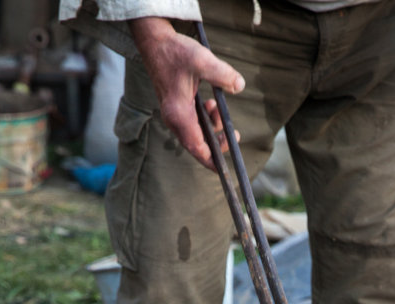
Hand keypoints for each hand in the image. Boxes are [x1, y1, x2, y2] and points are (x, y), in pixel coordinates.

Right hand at [129, 17, 244, 168]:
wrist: (155, 43)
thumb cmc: (175, 52)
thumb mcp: (202, 60)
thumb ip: (222, 74)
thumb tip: (239, 85)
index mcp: (179, 114)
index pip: (196, 147)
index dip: (211, 160)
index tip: (224, 169)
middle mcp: (174, 119)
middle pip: (197, 144)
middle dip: (216, 143)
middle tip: (234, 135)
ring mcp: (173, 115)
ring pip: (197, 134)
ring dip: (212, 127)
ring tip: (218, 109)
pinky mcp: (175, 109)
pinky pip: (193, 124)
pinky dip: (206, 119)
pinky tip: (211, 104)